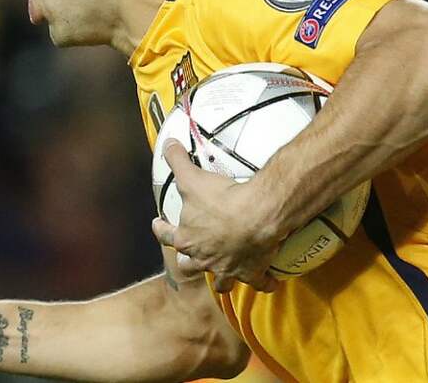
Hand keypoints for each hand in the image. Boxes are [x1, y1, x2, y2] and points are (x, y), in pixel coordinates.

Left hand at [151, 139, 279, 292]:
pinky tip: (270, 282)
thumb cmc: (220, 199)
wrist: (255, 216)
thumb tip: (167, 143)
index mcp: (187, 238)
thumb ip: (177, 160)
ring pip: (222, 283)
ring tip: (225, 277)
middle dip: (189, 262)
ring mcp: (228, 268)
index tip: (157, 225)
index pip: (167, 235)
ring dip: (223, 280)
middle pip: (190, 266)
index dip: (161, 229)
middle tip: (190, 258)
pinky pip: (260, 282)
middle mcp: (204, 258)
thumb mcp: (192, 177)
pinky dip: (265, 283)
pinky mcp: (252, 273)